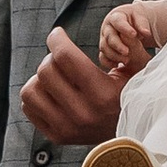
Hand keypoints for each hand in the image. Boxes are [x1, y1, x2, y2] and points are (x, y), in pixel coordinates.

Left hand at [19, 26, 131, 146]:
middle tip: (62, 59)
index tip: (57, 34)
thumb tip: (121, 30)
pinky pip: (28, 107)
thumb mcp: (138, 73)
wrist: (131, 137)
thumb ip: (130, 50)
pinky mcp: (57, 136)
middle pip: (45, 70)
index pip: (65, 57)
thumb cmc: (133, 96)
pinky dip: (36, 94)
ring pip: (31, 90)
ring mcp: (67, 128)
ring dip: (40, 78)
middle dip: (51, 57)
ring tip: (56, 77)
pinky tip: (51, 92)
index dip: (56, 39)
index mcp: (103, 95)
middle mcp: (83, 113)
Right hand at [94, 0, 164, 74]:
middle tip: (127, 52)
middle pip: (109, 37)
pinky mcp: (104, 49)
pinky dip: (108, 62)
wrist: (128, 22)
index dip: (125, 28)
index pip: (118, 22)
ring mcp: (104, 38)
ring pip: (104, 48)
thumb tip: (146, 33)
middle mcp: (108, 28)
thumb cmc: (134, 19)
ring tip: (126, 61)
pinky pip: (102, 57)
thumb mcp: (140, 18)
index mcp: (116, 17)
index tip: (134, 35)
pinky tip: (117, 65)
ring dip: (114, 55)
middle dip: (117, 46)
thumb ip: (142, 25)